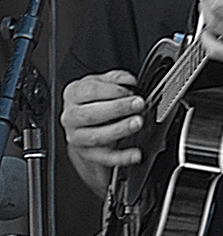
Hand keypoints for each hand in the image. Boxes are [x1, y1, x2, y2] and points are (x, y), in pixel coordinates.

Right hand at [61, 69, 145, 196]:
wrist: (85, 120)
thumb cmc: (94, 99)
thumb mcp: (103, 82)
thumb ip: (116, 78)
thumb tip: (129, 81)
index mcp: (73, 94)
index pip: (89, 92)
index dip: (111, 91)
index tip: (129, 91)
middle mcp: (71, 116)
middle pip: (91, 114)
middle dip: (117, 109)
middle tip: (137, 105)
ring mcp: (77, 136)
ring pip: (96, 136)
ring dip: (119, 130)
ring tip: (137, 123)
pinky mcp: (87, 153)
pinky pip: (104, 157)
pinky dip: (121, 157)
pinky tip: (135, 154)